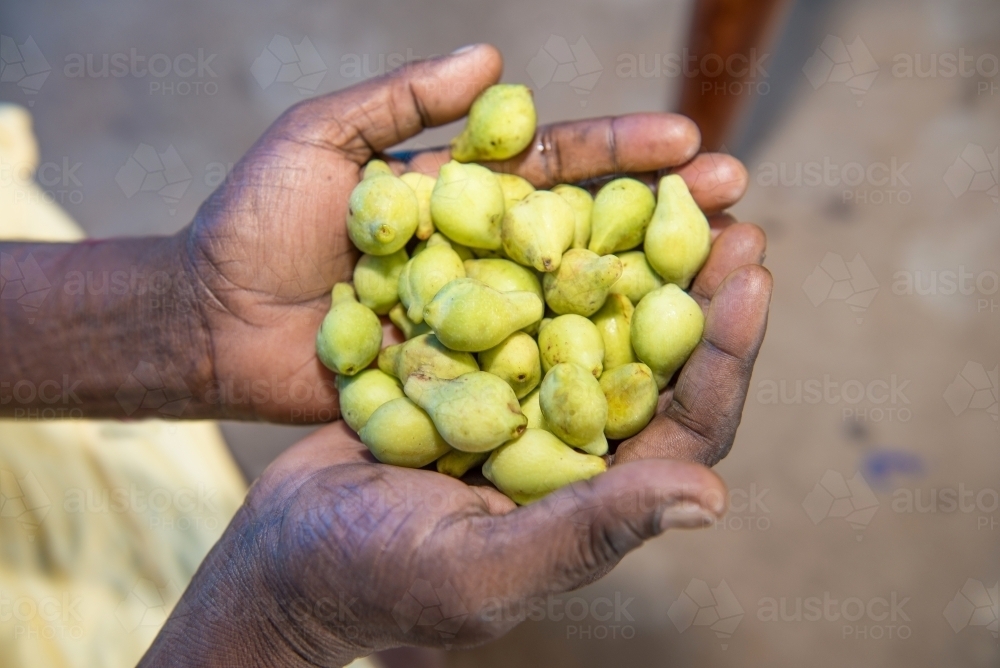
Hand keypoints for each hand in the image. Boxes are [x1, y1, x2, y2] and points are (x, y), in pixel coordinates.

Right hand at [142, 202, 769, 666]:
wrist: (280, 550)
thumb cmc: (374, 577)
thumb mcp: (481, 563)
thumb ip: (588, 529)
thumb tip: (712, 498)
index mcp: (594, 498)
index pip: (687, 428)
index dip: (727, 357)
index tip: (752, 279)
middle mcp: (570, 446)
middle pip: (655, 362)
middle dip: (697, 291)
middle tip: (734, 219)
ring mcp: (520, 402)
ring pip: (595, 322)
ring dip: (635, 261)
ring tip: (670, 190)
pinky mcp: (471, 369)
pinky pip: (524, 305)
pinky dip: (549, 257)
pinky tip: (567, 203)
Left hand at [183, 43, 750, 420]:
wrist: (206, 320)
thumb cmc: (254, 221)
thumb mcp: (321, 139)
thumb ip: (402, 100)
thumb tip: (494, 53)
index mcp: (465, 194)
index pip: (558, 168)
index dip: (622, 154)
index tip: (690, 142)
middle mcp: (486, 257)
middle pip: (587, 233)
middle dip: (662, 217)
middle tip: (738, 205)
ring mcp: (478, 322)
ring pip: (573, 304)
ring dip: (647, 292)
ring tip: (723, 278)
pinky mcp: (460, 379)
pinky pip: (528, 373)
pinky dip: (586, 369)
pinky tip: (653, 366)